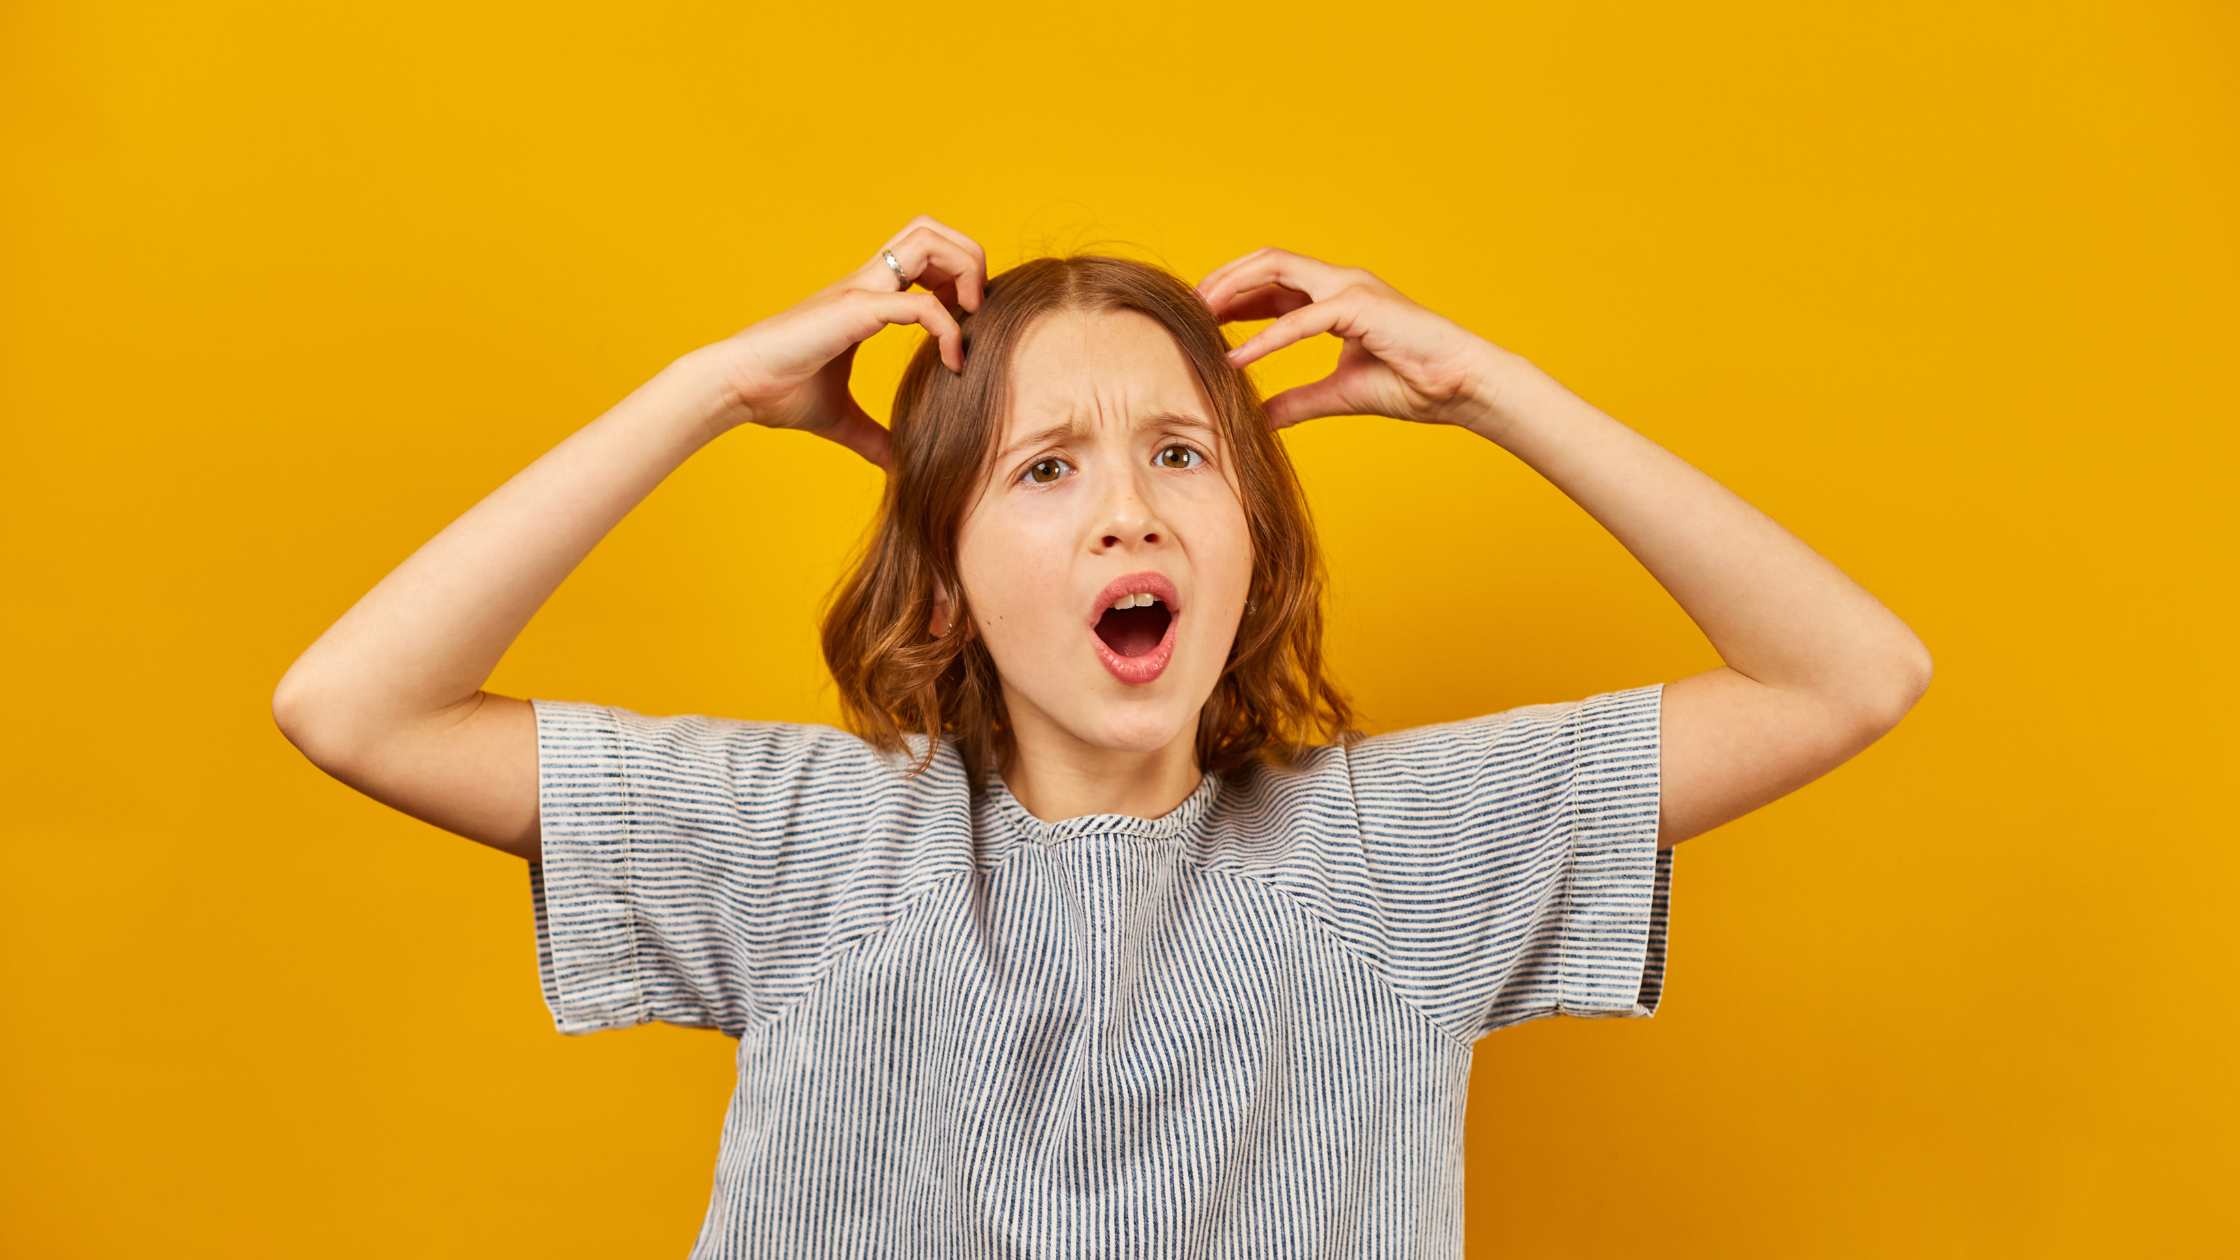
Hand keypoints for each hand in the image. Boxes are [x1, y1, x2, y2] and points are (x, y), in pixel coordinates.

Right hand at [686, 214, 988, 469]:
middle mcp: (865, 283)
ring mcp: (859, 291)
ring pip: (926, 240)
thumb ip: (873, 439)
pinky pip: (920, 304)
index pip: (921, 255)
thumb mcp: (840, 419)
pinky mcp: (855, 311)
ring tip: (972, 317)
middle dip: (968, 256)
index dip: (955, 277)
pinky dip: (948, 328)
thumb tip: (897, 467)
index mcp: (863, 298)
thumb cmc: (777, 394)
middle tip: (977, 308)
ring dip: (964, 271)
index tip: (967, 323)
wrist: (736, 388)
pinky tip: (952, 362)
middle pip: (929, 229)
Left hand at [1195, 247, 1532, 432]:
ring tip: (1199, 318)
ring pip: (1277, 269)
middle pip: (1266, 264)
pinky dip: (1265, 338)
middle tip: (1187, 311)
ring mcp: (1351, 289)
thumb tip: (1258, 417)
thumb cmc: (1413, 385)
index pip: (1273, 283)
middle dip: (1223, 281)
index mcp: (1336, 298)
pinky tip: (1236, 360)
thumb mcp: (1337, 394)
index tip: (1200, 320)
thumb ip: (1296, 402)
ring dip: (1233, 290)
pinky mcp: (1362, 308)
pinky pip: (1301, 319)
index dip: (1233, 296)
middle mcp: (1340, 284)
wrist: (1463, 387)